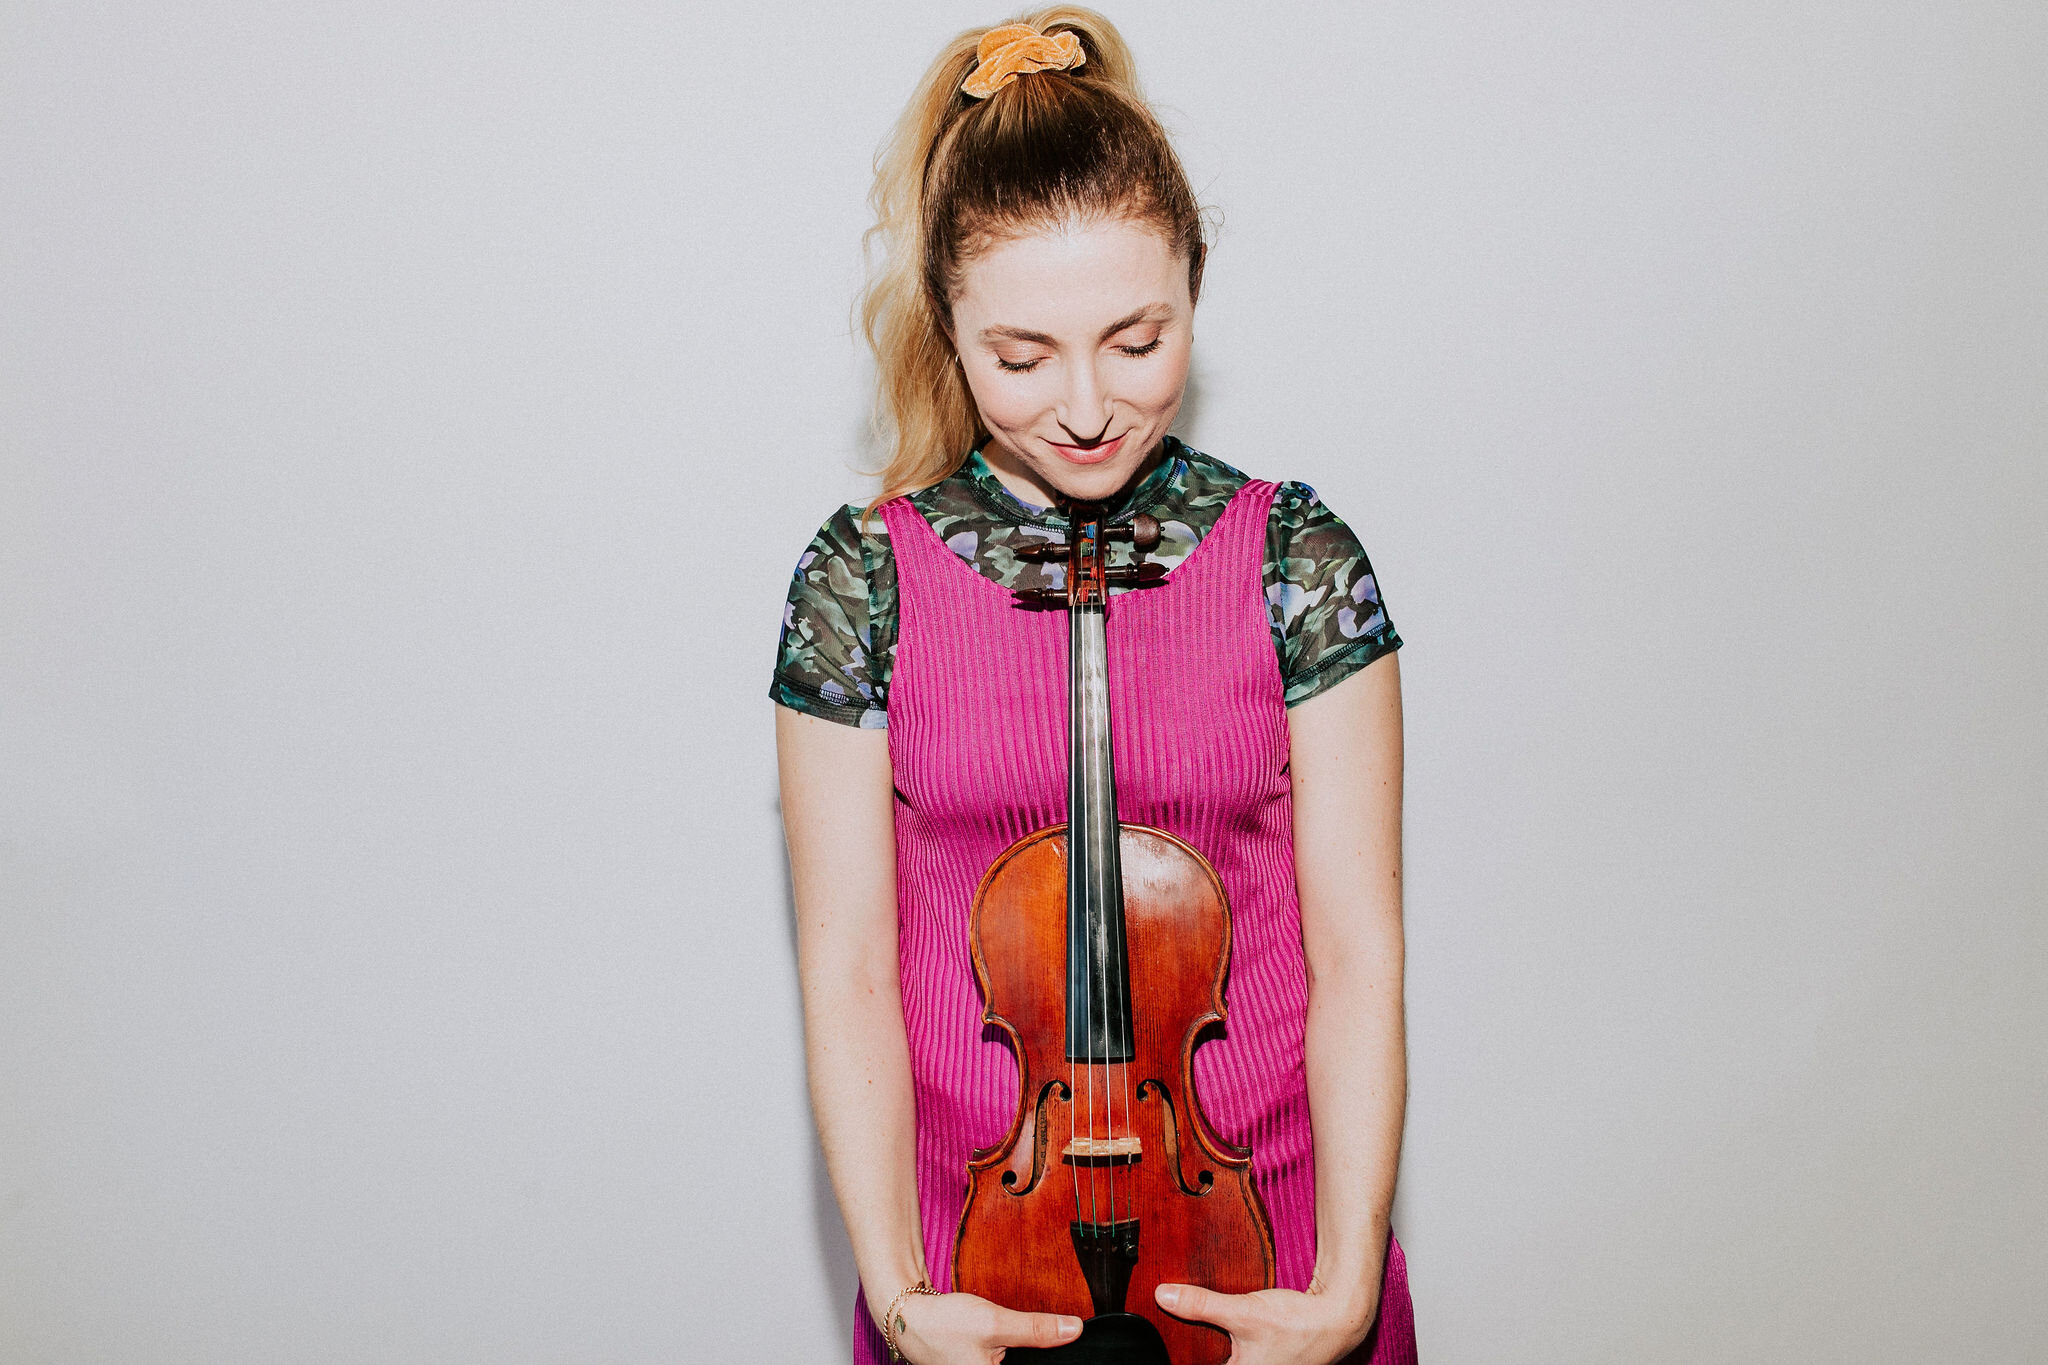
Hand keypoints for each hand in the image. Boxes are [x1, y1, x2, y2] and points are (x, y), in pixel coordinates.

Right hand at [887, 1290, 1080, 1364]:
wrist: (909, 1317)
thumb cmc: (944, 1324)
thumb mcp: (995, 1323)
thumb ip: (1036, 1329)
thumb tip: (1074, 1330)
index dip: (1055, 1360)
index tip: (1071, 1347)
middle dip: (1039, 1354)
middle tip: (1044, 1336)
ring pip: (1021, 1363)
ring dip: (1028, 1353)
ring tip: (1013, 1340)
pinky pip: (1004, 1363)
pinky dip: (1013, 1353)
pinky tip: (1013, 1344)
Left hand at [1155, 1279, 1376, 1364]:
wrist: (1338, 1317)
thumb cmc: (1296, 1324)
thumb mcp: (1242, 1312)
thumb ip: (1201, 1306)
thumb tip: (1163, 1296)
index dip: (1183, 1358)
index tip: (1169, 1350)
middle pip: (1215, 1359)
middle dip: (1206, 1348)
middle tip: (1189, 1337)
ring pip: (1228, 1357)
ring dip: (1219, 1345)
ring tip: (1210, 1334)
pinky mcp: (1271, 1360)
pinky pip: (1241, 1354)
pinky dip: (1232, 1343)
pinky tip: (1230, 1331)